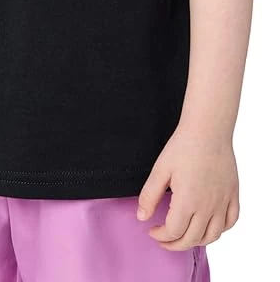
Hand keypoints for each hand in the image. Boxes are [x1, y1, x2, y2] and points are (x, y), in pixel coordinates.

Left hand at [136, 126, 239, 249]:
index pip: (173, 232)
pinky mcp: (233, 194)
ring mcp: (223, 201)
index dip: (160, 235)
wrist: (208, 129)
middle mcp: (208, 207)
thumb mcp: (160, 169)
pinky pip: (231, 221)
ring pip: (213, 236)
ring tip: (184, 236)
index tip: (152, 230)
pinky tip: (209, 225)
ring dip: (197, 241)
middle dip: (175, 244)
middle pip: (192, 239)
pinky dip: (220, 230)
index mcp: (188, 202)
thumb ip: (150, 195)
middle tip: (163, 239)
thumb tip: (141, 217)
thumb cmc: (183, 146)